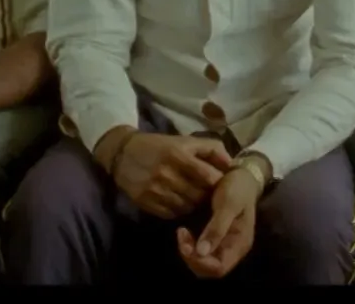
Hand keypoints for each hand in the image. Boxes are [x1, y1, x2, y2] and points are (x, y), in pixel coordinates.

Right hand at [112, 132, 233, 219]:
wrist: (123, 153)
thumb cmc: (160, 146)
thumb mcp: (185, 141)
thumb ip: (211, 148)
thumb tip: (232, 164)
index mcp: (178, 154)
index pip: (208, 176)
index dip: (217, 183)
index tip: (221, 184)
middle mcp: (167, 173)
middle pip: (198, 194)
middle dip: (207, 196)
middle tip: (210, 195)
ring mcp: (155, 189)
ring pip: (186, 207)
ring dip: (194, 205)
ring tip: (195, 199)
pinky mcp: (145, 202)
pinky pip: (171, 213)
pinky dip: (179, 210)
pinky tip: (179, 202)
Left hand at [177, 162, 261, 278]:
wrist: (242, 175)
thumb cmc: (238, 188)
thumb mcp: (228, 204)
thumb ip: (216, 228)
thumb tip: (201, 252)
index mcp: (239, 245)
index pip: (218, 268)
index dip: (199, 261)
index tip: (186, 243)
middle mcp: (232, 250)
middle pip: (209, 270)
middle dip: (191, 258)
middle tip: (181, 236)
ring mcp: (224, 245)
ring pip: (203, 263)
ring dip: (189, 253)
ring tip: (182, 233)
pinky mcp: (216, 239)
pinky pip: (202, 252)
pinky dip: (191, 246)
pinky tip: (185, 232)